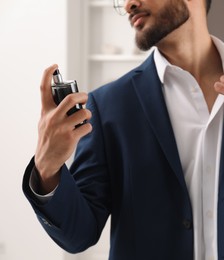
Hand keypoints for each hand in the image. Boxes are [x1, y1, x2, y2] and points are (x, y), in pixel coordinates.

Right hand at [34, 64, 91, 192]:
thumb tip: (71, 99)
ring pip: (83, 113)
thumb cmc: (48, 137)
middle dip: (82, 95)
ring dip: (88, 114)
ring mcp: (62, 127)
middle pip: (70, 98)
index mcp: (45, 111)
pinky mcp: (71, 137)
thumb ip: (54, 110)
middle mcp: (52, 117)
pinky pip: (87, 127)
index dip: (47, 74)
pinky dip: (88, 127)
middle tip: (85, 97)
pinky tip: (83, 130)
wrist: (46, 159)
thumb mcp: (45, 121)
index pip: (43, 89)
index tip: (54, 66)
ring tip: (85, 117)